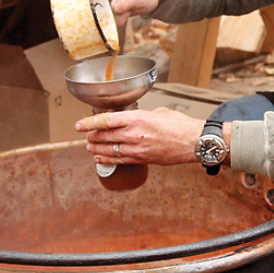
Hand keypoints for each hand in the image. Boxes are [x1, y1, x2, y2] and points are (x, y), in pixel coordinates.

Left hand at [76, 108, 201, 165]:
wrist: (193, 142)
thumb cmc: (180, 125)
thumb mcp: (158, 112)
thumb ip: (142, 115)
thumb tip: (133, 118)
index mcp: (138, 118)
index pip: (106, 120)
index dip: (89, 123)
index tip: (79, 125)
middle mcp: (135, 134)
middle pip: (105, 135)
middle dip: (92, 135)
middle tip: (86, 135)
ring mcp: (138, 149)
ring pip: (110, 149)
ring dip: (96, 148)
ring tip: (89, 146)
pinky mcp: (143, 159)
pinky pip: (120, 160)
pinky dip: (107, 159)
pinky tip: (99, 158)